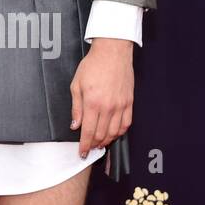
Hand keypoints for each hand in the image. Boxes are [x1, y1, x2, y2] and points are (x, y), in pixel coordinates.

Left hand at [70, 37, 133, 157]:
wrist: (112, 52)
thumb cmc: (93, 65)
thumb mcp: (76, 85)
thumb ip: (76, 107)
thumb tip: (75, 125)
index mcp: (92, 103)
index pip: (87, 132)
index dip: (84, 146)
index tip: (82, 153)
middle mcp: (107, 107)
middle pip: (101, 135)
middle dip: (94, 145)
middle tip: (89, 148)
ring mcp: (120, 106)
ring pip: (114, 132)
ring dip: (106, 141)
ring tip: (100, 143)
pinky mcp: (129, 102)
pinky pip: (126, 123)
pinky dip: (119, 132)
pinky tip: (114, 133)